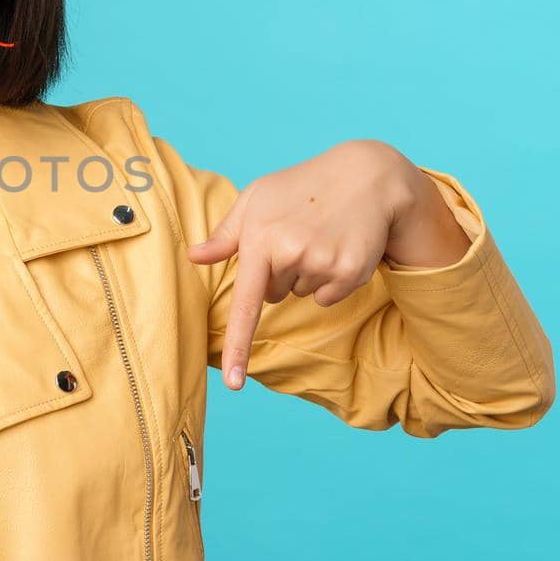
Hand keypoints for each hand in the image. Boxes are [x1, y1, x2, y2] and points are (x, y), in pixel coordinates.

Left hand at [185, 140, 416, 390]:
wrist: (366, 175)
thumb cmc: (300, 187)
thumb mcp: (257, 200)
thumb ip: (225, 235)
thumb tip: (193, 257)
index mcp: (261, 238)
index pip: (247, 304)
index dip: (240, 347)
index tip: (234, 384)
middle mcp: (293, 254)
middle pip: (273, 296)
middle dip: (280, 273)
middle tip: (298, 234)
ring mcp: (325, 264)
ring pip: (301, 295)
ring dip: (306, 272)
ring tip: (319, 234)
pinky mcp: (351, 272)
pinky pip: (327, 297)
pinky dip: (331, 279)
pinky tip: (338, 245)